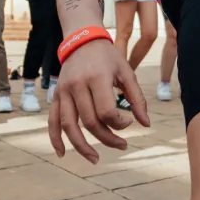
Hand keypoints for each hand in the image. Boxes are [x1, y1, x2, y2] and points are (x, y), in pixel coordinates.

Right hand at [48, 39, 149, 162]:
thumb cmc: (108, 58)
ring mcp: (64, 91)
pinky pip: (53, 120)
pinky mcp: (57, 95)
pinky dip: (55, 139)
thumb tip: (146, 125)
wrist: (82, 40)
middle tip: (122, 145)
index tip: (129, 122)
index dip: (119, 124)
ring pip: (69, 126)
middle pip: (90, 122)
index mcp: (97, 78)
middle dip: (107, 138)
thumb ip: (137, 98)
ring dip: (81, 146)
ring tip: (95, 159)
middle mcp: (77, 85)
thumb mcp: (126, 72)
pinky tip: (62, 154)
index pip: (106, 111)